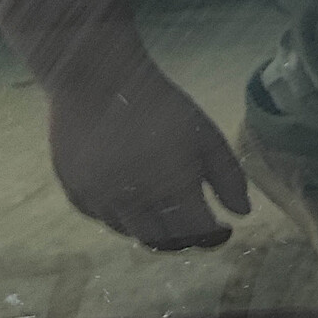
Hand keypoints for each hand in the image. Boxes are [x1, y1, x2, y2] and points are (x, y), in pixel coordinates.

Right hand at [47, 66, 251, 250]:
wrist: (97, 78)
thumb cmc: (160, 104)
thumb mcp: (205, 135)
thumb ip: (228, 177)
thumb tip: (241, 214)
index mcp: (173, 186)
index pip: (198, 232)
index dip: (214, 234)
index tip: (222, 227)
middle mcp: (136, 201)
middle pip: (166, 239)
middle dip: (184, 237)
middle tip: (192, 223)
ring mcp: (102, 199)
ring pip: (133, 233)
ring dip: (153, 230)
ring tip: (164, 213)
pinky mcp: (76, 192)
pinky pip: (103, 219)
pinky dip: (121, 218)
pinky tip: (132, 202)